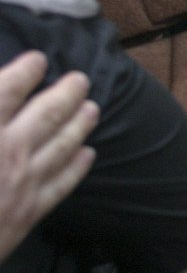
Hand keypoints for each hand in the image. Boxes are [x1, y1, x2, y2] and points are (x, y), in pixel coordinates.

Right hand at [0, 51, 97, 260]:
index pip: (7, 90)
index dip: (24, 72)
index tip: (37, 59)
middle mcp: (6, 152)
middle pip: (47, 114)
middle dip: (66, 93)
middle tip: (81, 79)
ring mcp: (22, 183)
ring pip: (63, 145)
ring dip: (80, 124)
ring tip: (92, 108)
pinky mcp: (28, 213)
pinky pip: (62, 184)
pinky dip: (77, 167)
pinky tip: (87, 155)